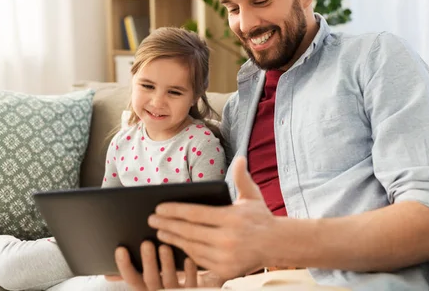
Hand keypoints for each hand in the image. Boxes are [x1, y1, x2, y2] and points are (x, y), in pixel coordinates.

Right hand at [105, 241, 196, 289]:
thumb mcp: (144, 280)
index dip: (124, 266)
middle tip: (146, 243)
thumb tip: (108, 273)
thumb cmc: (162, 283)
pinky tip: (187, 259)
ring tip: (165, 247)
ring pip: (169, 280)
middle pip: (150, 279)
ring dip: (167, 264)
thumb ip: (131, 274)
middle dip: (148, 261)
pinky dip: (189, 272)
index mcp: (144, 288)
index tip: (120, 249)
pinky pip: (191, 283)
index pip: (130, 278)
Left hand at [149, 156, 275, 279]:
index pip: (196, 214)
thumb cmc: (260, 217)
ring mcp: (226, 257)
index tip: (158, 207)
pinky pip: (199, 261)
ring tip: (160, 231)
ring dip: (172, 239)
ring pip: (192, 247)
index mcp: (232, 218)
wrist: (277, 244)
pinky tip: (175, 244)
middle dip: (167, 224)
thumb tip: (239, 158)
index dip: (175, 210)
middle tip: (151, 219)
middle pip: (189, 232)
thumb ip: (242, 177)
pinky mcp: (226, 270)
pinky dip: (185, 252)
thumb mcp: (252, 195)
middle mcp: (228, 239)